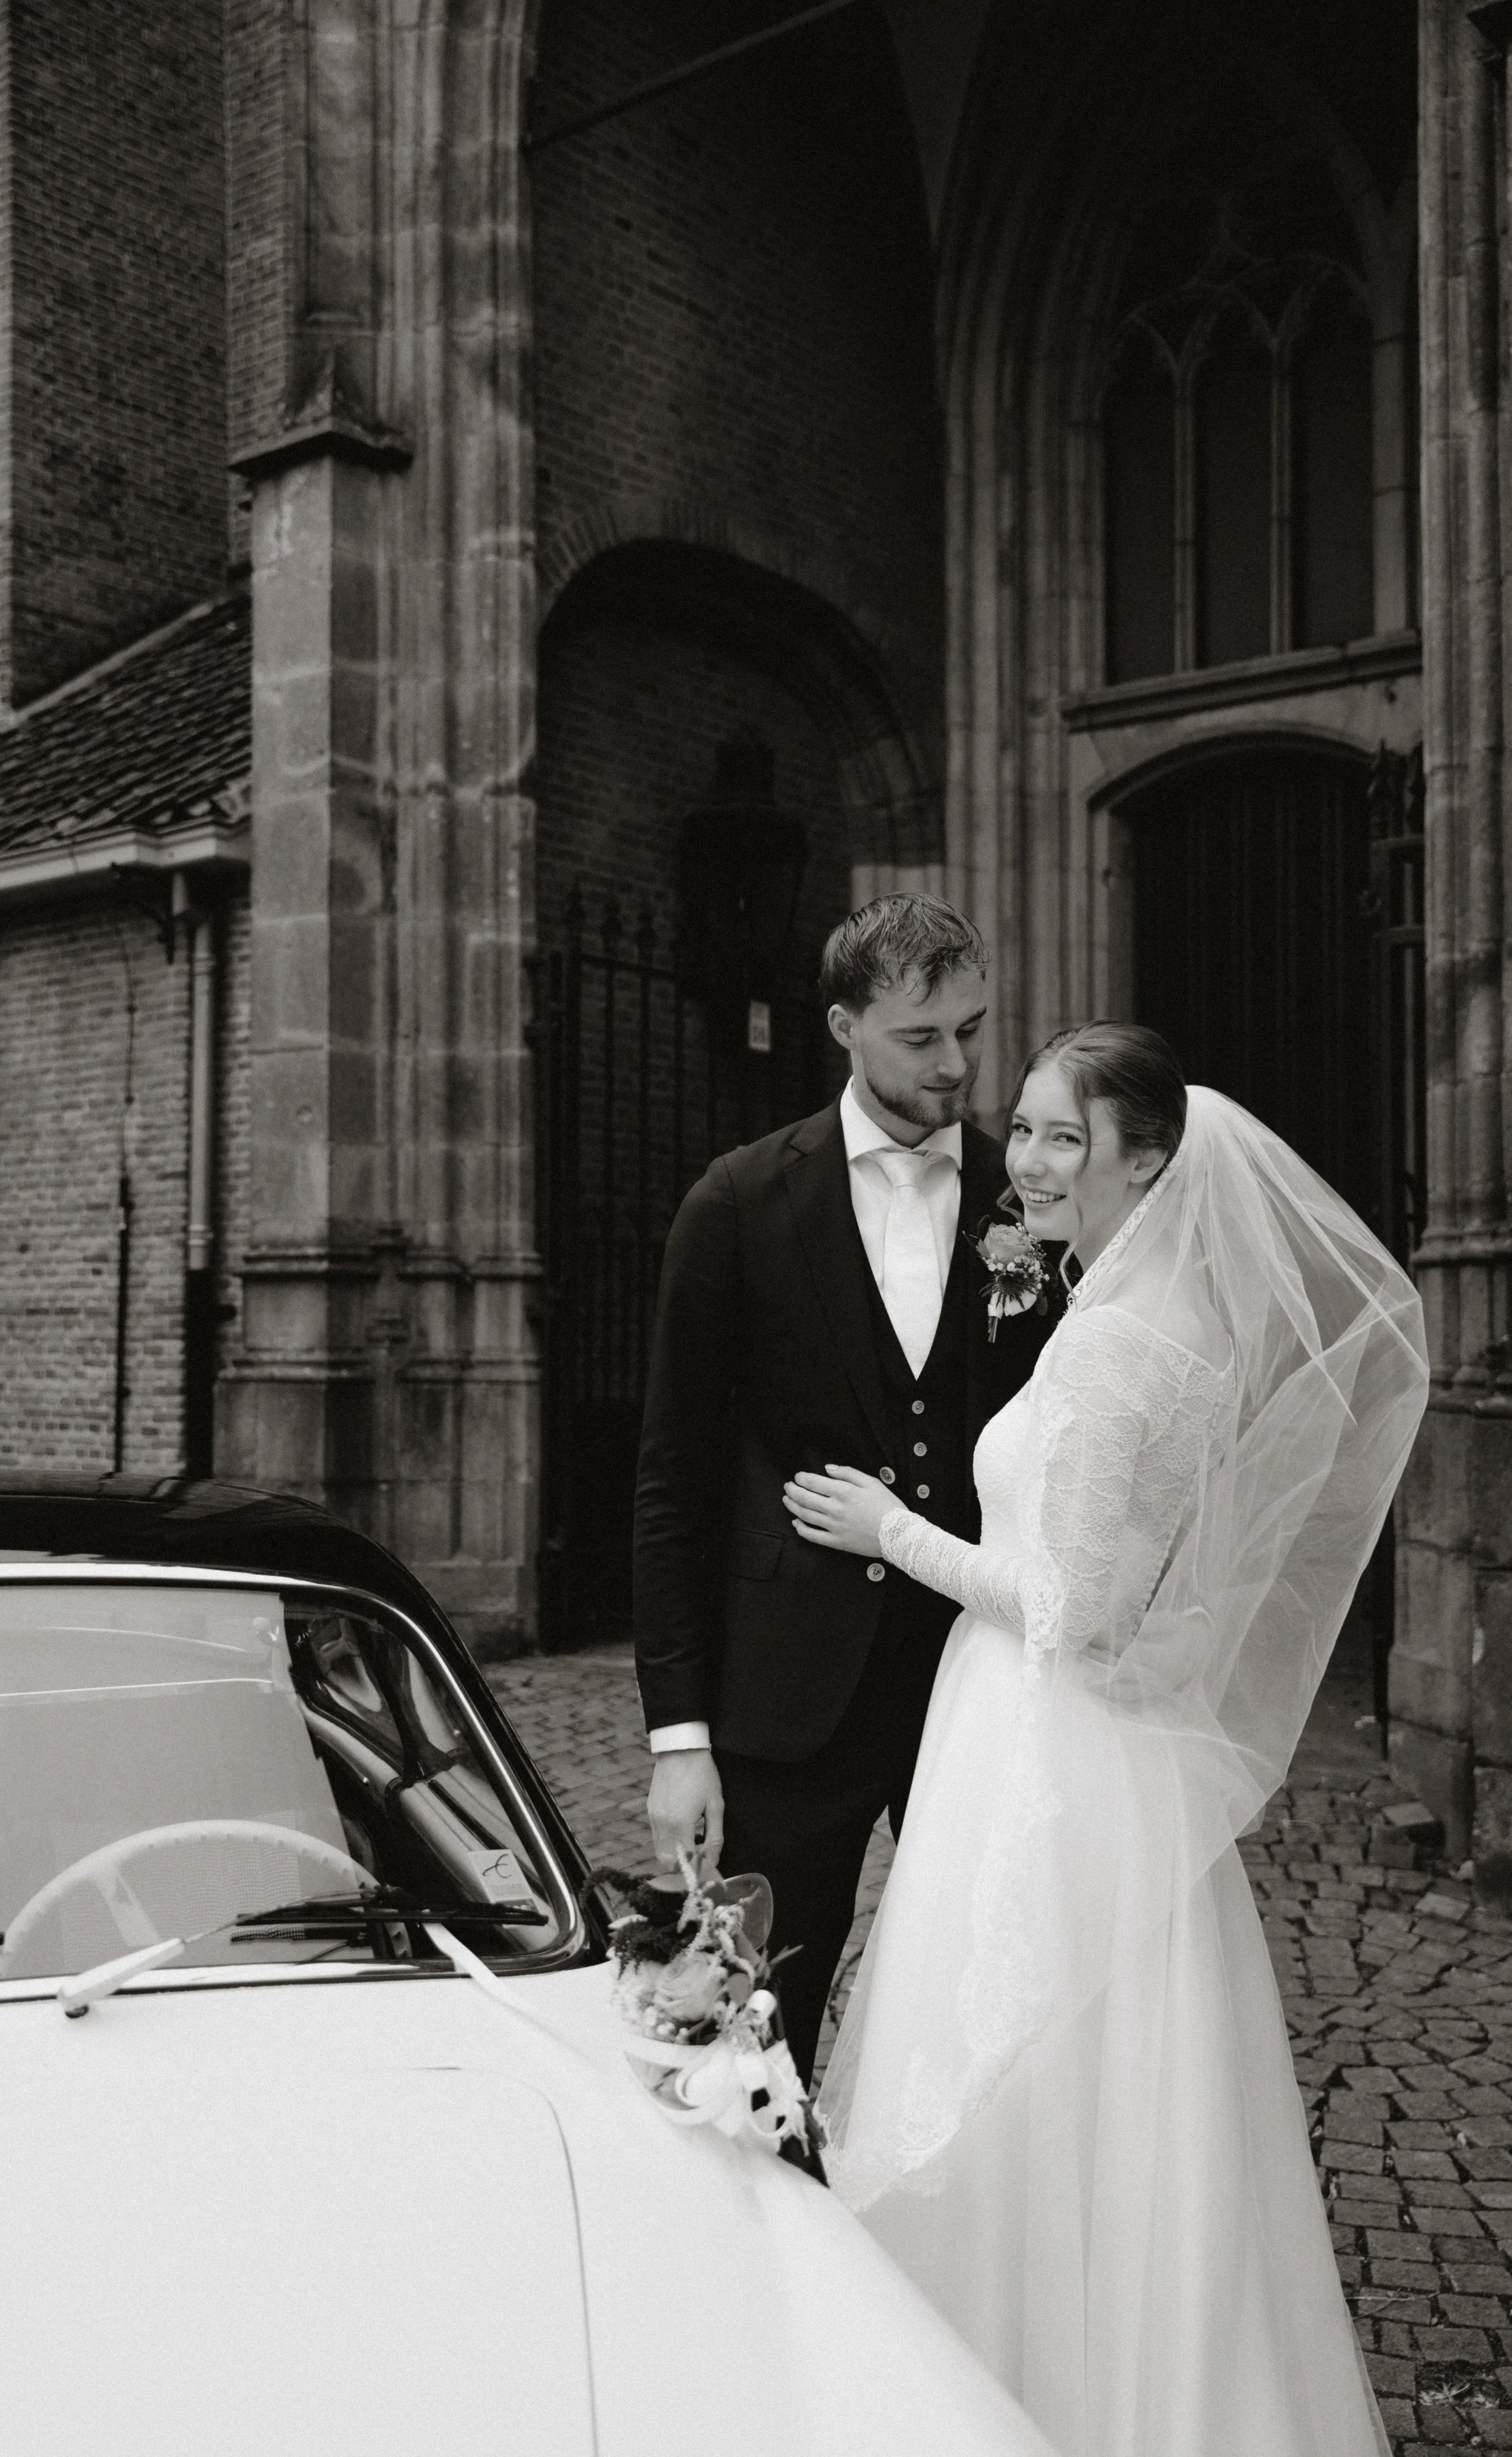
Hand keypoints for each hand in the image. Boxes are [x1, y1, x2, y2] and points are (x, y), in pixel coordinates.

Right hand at [647, 1748, 723, 1878]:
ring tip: (695, 1844)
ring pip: (659, 1850)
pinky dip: (669, 1842)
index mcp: (679, 1823)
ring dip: (676, 1855)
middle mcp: (661, 1823)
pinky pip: (657, 1836)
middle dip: (683, 1866)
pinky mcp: (650, 1810)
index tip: (709, 1870)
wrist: (680, 1747)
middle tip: (702, 1859)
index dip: (696, 1870)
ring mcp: (653, 1816)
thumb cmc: (702, 1773)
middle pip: (667, 1861)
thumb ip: (714, 1837)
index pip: (683, 1861)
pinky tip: (685, 1832)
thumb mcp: (715, 1804)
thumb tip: (712, 1862)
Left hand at [783, 1464, 896, 1556]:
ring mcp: (834, 1527)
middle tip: (787, 1486)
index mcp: (844, 1492)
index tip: (798, 1476)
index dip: (802, 1478)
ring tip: (787, 1500)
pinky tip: (796, 1523)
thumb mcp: (872, 1482)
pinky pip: (813, 1536)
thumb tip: (828, 1469)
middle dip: (792, 1490)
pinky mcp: (837, 1542)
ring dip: (792, 1506)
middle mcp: (835, 1509)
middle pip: (805, 1498)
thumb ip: (848, 1473)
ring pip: (805, 1515)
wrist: (899, 1534)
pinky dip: (801, 1529)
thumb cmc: (888, 1506)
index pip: (814, 1483)